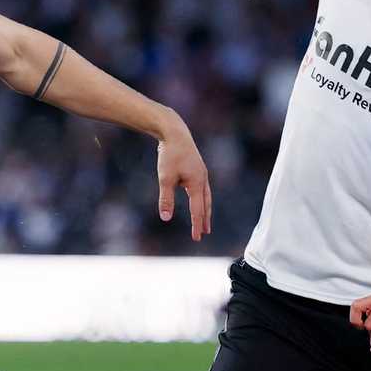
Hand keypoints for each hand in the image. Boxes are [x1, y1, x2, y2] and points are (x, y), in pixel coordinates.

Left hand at [155, 112, 211, 240]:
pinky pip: (202, 188)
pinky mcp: (198, 168)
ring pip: (206, 196)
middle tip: (205, 233)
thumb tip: (166, 218)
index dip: (197, 225)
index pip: (198, 210)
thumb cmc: (169, 155)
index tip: (197, 238)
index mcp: (197, 184)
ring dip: (205, 209)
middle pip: (206, 204)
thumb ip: (166, 199)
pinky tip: (196, 199)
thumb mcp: (165, 179)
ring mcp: (201, 173)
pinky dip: (202, 198)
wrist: (175, 132)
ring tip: (204, 220)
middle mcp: (203, 179)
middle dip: (205, 219)